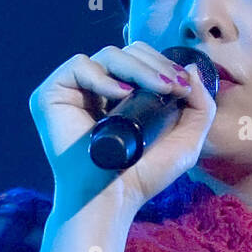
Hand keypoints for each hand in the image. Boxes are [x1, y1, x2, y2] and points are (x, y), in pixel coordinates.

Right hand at [28, 42, 215, 217]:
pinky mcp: (51, 95)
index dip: (161, 65)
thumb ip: (200, 106)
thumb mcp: (186, 141)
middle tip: (173, 86)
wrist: (113, 199)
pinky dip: (102, 76)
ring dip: (138, 68)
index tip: (182, 86)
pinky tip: (120, 94)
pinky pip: (78, 65)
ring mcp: (72, 92)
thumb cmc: (144, 177)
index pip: (139, 62)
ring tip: (158, 89)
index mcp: (118, 96)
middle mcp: (94, 90)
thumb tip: (189, 66)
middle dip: (154, 64)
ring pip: (107, 55)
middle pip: (125, 52)